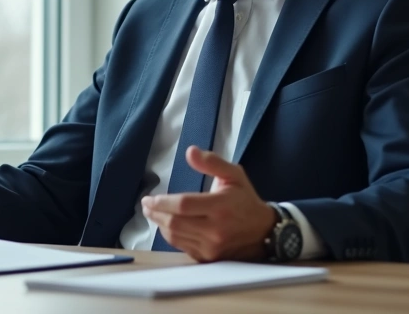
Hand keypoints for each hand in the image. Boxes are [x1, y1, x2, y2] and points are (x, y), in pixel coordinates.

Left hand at [142, 146, 276, 261]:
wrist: (263, 231)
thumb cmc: (245, 200)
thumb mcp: (234, 175)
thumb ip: (212, 162)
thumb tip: (190, 151)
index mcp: (221, 206)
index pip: (183, 205)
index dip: (162, 202)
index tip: (149, 198)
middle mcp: (215, 229)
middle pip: (175, 222)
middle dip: (155, 213)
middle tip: (145, 205)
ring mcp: (211, 246)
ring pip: (175, 236)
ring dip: (159, 224)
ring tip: (152, 213)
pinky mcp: (208, 257)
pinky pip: (181, 246)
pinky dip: (170, 235)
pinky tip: (165, 225)